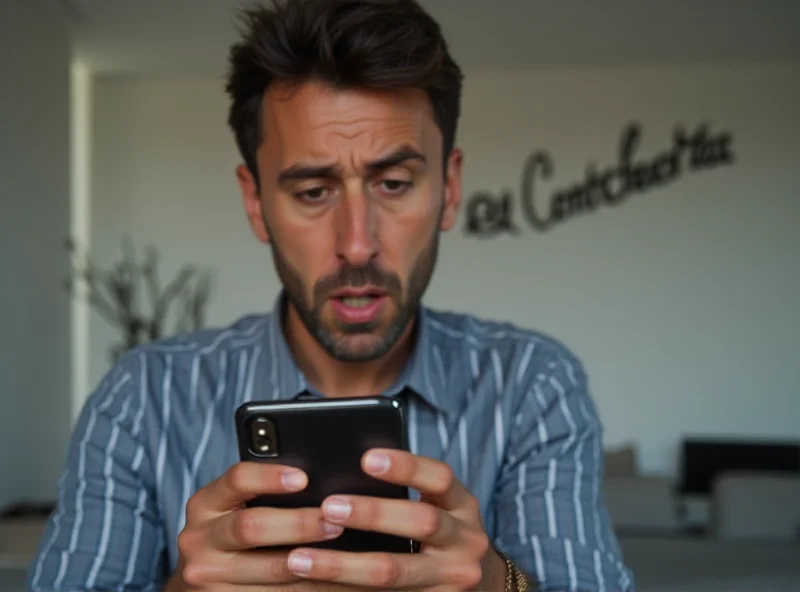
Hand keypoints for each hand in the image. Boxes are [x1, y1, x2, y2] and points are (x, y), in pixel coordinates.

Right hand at [168, 461, 352, 590]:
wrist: (202, 584)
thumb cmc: (233, 535)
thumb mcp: (234, 508)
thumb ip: (263, 495)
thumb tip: (321, 480)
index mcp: (206, 504)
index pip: (237, 480)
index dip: (270, 477)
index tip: (304, 478)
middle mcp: (199, 539)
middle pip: (252, 527)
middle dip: (299, 524)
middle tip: (336, 521)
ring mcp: (208, 578)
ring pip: (271, 571)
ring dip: (316, 564)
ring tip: (351, 557)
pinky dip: (314, 589)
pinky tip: (341, 584)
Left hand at [283, 449, 506, 590]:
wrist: (482, 586)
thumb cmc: (446, 537)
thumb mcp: (440, 508)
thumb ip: (408, 494)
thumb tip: (347, 471)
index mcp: (462, 506)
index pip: (440, 477)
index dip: (406, 466)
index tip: (367, 458)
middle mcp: (466, 541)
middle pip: (421, 522)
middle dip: (372, 513)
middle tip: (327, 506)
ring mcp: (453, 579)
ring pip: (394, 571)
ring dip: (343, 564)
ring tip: (301, 558)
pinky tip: (313, 587)